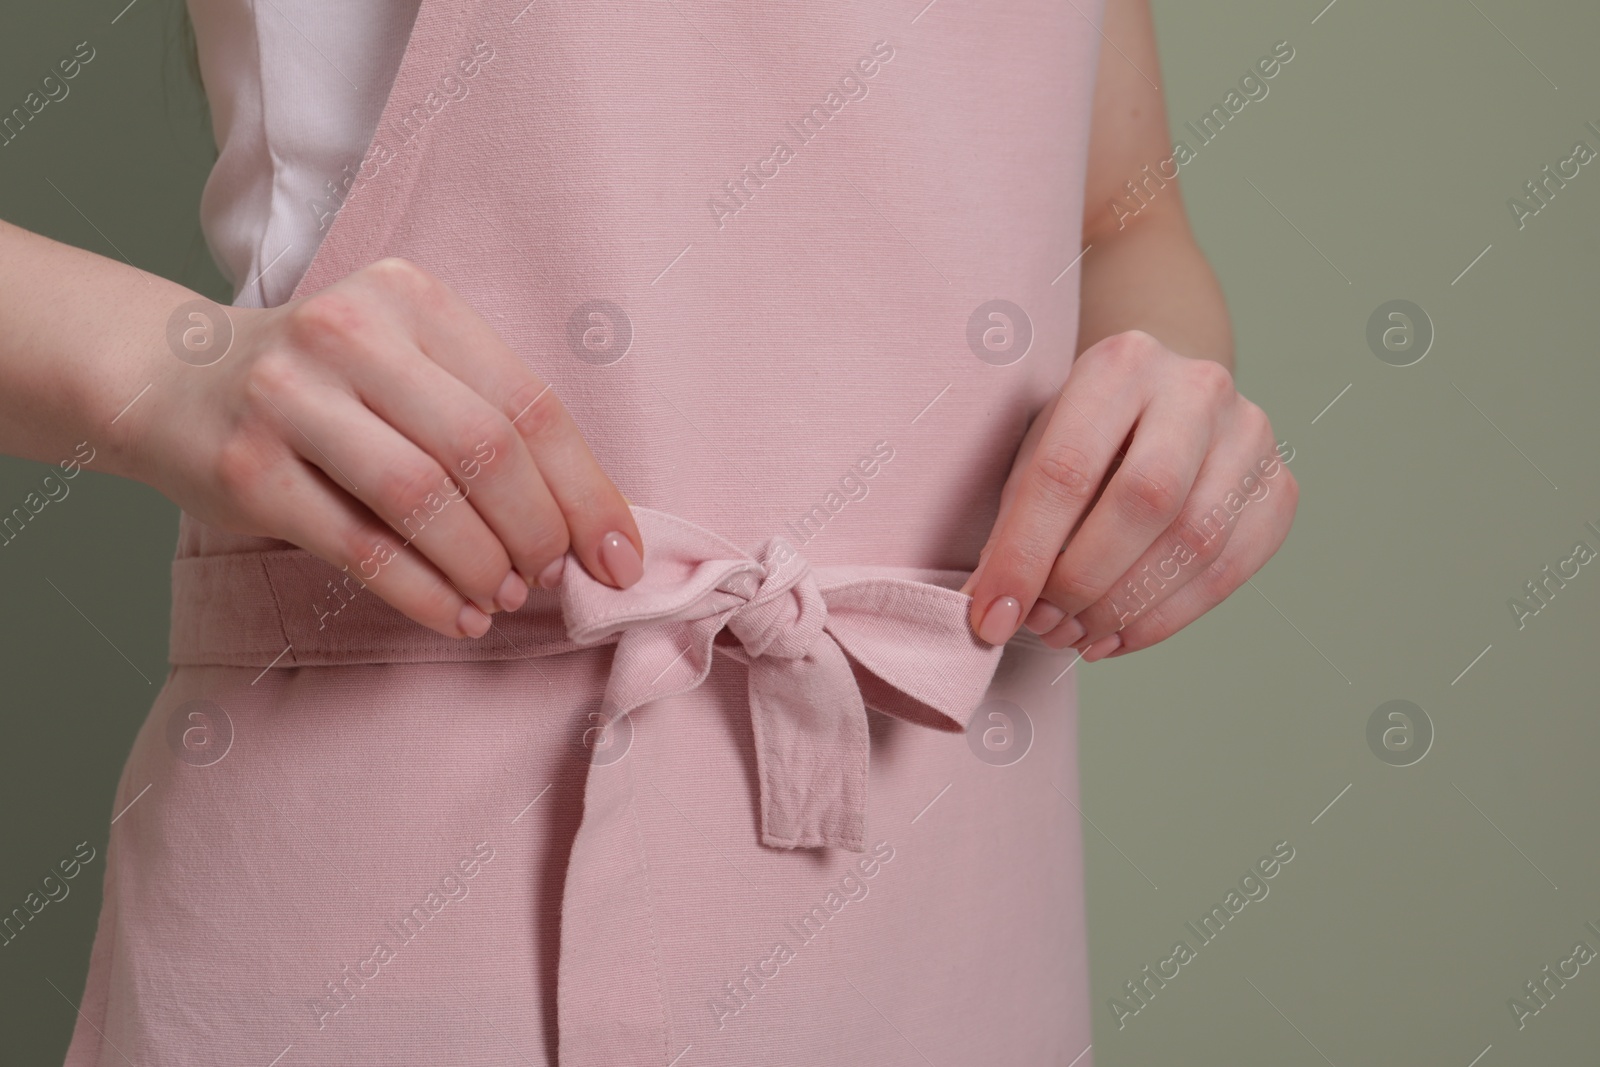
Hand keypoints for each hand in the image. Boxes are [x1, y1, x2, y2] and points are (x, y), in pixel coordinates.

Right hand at [131, 257, 642, 639]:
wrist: (167, 376)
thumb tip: (590, 524)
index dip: (587, 490)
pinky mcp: (246, 468)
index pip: (528, 401)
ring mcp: (288, 396)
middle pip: (484, 449)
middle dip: (538, 531)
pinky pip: (362, 547)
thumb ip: (484, 417)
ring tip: (506, 597)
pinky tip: (458, 616)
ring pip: (424, 498)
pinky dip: (426, 593)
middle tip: (551, 578)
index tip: (620, 557)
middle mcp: (349, 332)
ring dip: (483, 565)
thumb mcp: (405, 362)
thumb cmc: (324, 384)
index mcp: (412, 298)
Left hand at [958, 329, 1296, 659]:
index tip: (992, 615)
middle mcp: (1197, 389)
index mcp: (1120, 364)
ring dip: (1126, 608)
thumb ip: (1014, 522)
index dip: (1025, 554)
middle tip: (1043, 624)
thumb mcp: (1037, 451)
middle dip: (1084, 580)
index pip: (1067, 469)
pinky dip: (1166, 618)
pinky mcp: (1278, 488)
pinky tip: (1118, 636)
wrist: (1165, 403)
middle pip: (1146, 499)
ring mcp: (1250, 436)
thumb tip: (991, 610)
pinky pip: (1230, 571)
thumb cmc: (1086, 435)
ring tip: (1075, 636)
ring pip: (1196, 541)